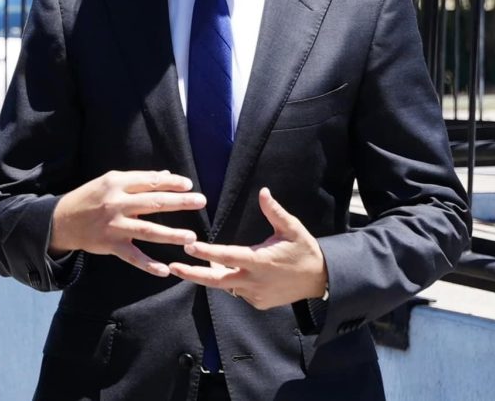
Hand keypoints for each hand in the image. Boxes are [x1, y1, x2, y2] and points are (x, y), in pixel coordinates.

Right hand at [49, 170, 204, 276]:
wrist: (61, 220)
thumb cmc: (89, 198)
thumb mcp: (108, 182)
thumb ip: (137, 180)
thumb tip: (165, 175)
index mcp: (116, 183)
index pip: (149, 181)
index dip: (171, 182)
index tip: (189, 185)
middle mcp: (116, 203)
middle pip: (153, 202)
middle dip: (179, 202)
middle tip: (201, 201)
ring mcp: (114, 225)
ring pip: (148, 230)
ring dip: (171, 234)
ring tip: (191, 237)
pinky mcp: (111, 245)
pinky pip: (133, 257)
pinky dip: (148, 265)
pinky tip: (165, 270)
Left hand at [168, 187, 327, 308]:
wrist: (321, 280)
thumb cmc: (304, 250)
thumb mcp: (292, 228)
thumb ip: (274, 212)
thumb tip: (263, 192)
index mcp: (259, 261)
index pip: (226, 257)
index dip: (206, 253)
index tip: (187, 246)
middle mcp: (254, 281)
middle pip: (216, 281)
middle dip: (192, 274)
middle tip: (173, 267)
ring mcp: (256, 295)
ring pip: (227, 286)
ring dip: (214, 275)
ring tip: (203, 262)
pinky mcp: (259, 303)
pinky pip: (239, 292)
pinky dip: (233, 282)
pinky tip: (235, 272)